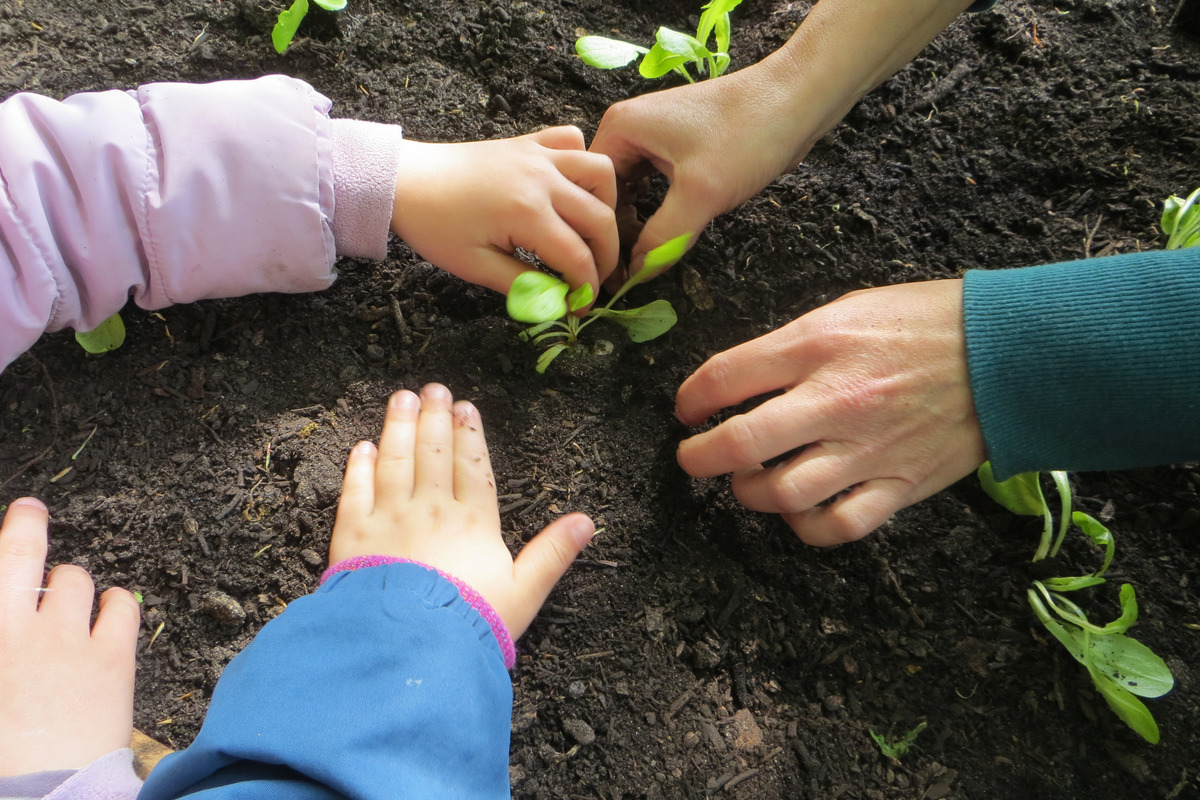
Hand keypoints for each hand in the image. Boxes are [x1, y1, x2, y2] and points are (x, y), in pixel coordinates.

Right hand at [0, 498, 139, 774]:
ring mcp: (65, 639)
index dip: (9, 540)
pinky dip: (116, 603)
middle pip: (18, 554)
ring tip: (68, 604)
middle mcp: (16, 630)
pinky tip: (111, 612)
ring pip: (74, 578)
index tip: (13, 519)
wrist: (37, 798)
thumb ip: (9, 645)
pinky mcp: (112, 656)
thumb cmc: (2, 754)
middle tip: (29, 510)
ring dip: (71, 584)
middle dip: (24, 525)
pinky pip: (122, 604)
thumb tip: (20, 629)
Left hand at [329, 384, 594, 637]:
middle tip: (433, 388)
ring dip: (399, 428)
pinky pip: (355, 492)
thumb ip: (552, 554)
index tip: (465, 408)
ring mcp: (390, 520)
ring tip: (402, 398)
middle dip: (433, 418)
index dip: (468, 435)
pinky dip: (360, 467)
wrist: (409, 648)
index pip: (472, 467)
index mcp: (474, 523)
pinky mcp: (353, 537)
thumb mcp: (524, 594)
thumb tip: (587, 522)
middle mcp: (431, 511)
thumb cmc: (472, 624)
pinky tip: (363, 448)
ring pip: (395, 462)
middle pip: (432, 455)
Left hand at [390, 127, 617, 309]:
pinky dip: (582, 162)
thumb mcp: (476, 267)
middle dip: (606, 256)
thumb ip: (524, 286)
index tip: (580, 307)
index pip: (578, 257)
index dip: (585, 289)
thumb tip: (558, 303)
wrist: (405, 180)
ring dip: (606, 206)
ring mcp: (539, 155)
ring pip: (601, 173)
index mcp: (528, 213)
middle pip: (601, 219)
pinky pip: (573, 141)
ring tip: (589, 232)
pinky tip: (570, 187)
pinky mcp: (530, 142)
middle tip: (591, 279)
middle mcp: (543, 179)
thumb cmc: (434, 225)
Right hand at [591, 66, 807, 279]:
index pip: (591, 192)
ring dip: (641, 222)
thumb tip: (636, 275)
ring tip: (648, 256)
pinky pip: (656, 185)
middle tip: (632, 270)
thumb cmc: (748, 134)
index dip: (601, 234)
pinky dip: (660, 210)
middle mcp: (631, 128)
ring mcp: (656, 136)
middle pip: (608, 192)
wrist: (799, 98)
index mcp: (621, 128)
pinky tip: (670, 231)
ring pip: (634, 191)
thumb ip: (663, 238)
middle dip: (620, 230)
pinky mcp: (680, 146)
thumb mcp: (700, 193)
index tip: (614, 271)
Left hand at [675, 280, 986, 545]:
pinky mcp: (901, 483)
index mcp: (817, 344)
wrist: (1009, 349)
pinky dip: (806, 527)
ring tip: (747, 481)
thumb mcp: (847, 309)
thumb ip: (792, 347)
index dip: (689, 398)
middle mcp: (836, 399)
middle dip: (698, 457)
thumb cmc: (926, 322)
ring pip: (783, 493)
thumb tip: (742, 382)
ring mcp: (869, 447)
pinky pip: (839, 525)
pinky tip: (797, 511)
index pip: (724, 377)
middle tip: (692, 458)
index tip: (686, 409)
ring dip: (749, 493)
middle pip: (741, 443)